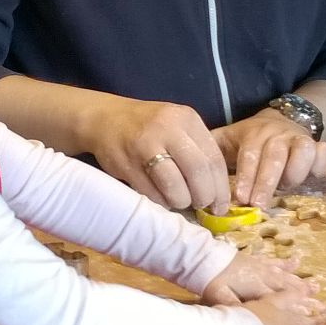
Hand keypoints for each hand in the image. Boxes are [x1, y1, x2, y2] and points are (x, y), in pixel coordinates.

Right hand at [86, 97, 231, 212]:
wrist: (105, 118)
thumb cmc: (149, 126)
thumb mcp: (177, 126)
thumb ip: (198, 149)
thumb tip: (217, 190)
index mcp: (187, 119)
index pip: (214, 158)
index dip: (220, 188)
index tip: (220, 205)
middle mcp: (167, 129)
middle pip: (197, 172)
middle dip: (204, 197)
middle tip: (201, 206)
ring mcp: (144, 146)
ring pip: (175, 187)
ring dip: (181, 201)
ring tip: (179, 201)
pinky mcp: (126, 164)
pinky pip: (151, 193)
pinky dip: (161, 201)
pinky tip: (161, 198)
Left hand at [202, 250, 315, 305]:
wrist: (204, 258)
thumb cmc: (212, 280)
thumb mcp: (221, 297)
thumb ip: (236, 307)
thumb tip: (252, 318)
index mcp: (256, 288)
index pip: (279, 300)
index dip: (295, 308)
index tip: (311, 315)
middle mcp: (263, 277)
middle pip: (287, 287)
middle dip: (305, 295)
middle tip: (322, 302)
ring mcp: (261, 267)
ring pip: (285, 275)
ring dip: (300, 280)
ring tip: (316, 284)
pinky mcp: (256, 260)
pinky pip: (275, 261)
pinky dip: (286, 263)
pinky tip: (296, 260)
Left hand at [212, 110, 325, 206]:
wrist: (280, 121)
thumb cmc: (250, 140)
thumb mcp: (227, 140)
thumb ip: (210, 150)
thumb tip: (188, 165)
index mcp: (254, 134)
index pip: (250, 154)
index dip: (246, 176)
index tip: (240, 198)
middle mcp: (278, 134)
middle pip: (275, 155)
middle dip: (267, 182)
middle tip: (259, 206)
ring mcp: (300, 139)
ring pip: (304, 149)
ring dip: (296, 171)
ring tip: (287, 189)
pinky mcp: (318, 146)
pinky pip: (324, 152)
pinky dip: (321, 165)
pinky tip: (312, 179)